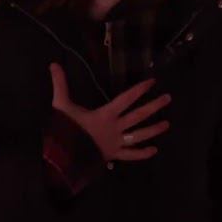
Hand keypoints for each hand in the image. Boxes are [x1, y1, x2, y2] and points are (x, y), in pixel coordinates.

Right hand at [48, 63, 170, 161]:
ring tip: (167, 124)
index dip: (140, 89)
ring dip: (153, 130)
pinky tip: (154, 150)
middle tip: (168, 98)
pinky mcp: (113, 155)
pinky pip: (130, 155)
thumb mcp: (61, 105)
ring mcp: (116, 143)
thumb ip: (60, 84)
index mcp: (105, 114)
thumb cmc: (64, 130)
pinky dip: (142, 154)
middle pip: (138, 116)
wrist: (62, 157)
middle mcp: (115, 128)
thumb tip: (53, 64)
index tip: (152, 82)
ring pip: (139, 136)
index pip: (126, 98)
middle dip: (154, 106)